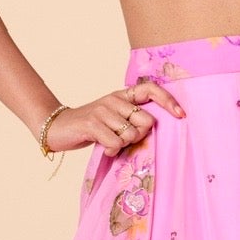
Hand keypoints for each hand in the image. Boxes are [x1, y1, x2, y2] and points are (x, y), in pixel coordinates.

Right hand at [35, 77, 186, 154]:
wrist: (58, 127)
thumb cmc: (92, 127)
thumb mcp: (114, 119)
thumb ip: (132, 120)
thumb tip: (155, 128)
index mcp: (122, 95)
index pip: (150, 89)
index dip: (168, 100)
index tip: (181, 115)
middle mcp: (114, 99)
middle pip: (147, 121)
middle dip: (140, 136)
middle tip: (124, 140)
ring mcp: (103, 110)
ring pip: (132, 134)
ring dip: (124, 144)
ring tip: (110, 143)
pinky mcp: (93, 124)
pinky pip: (116, 143)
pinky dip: (111, 150)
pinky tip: (103, 148)